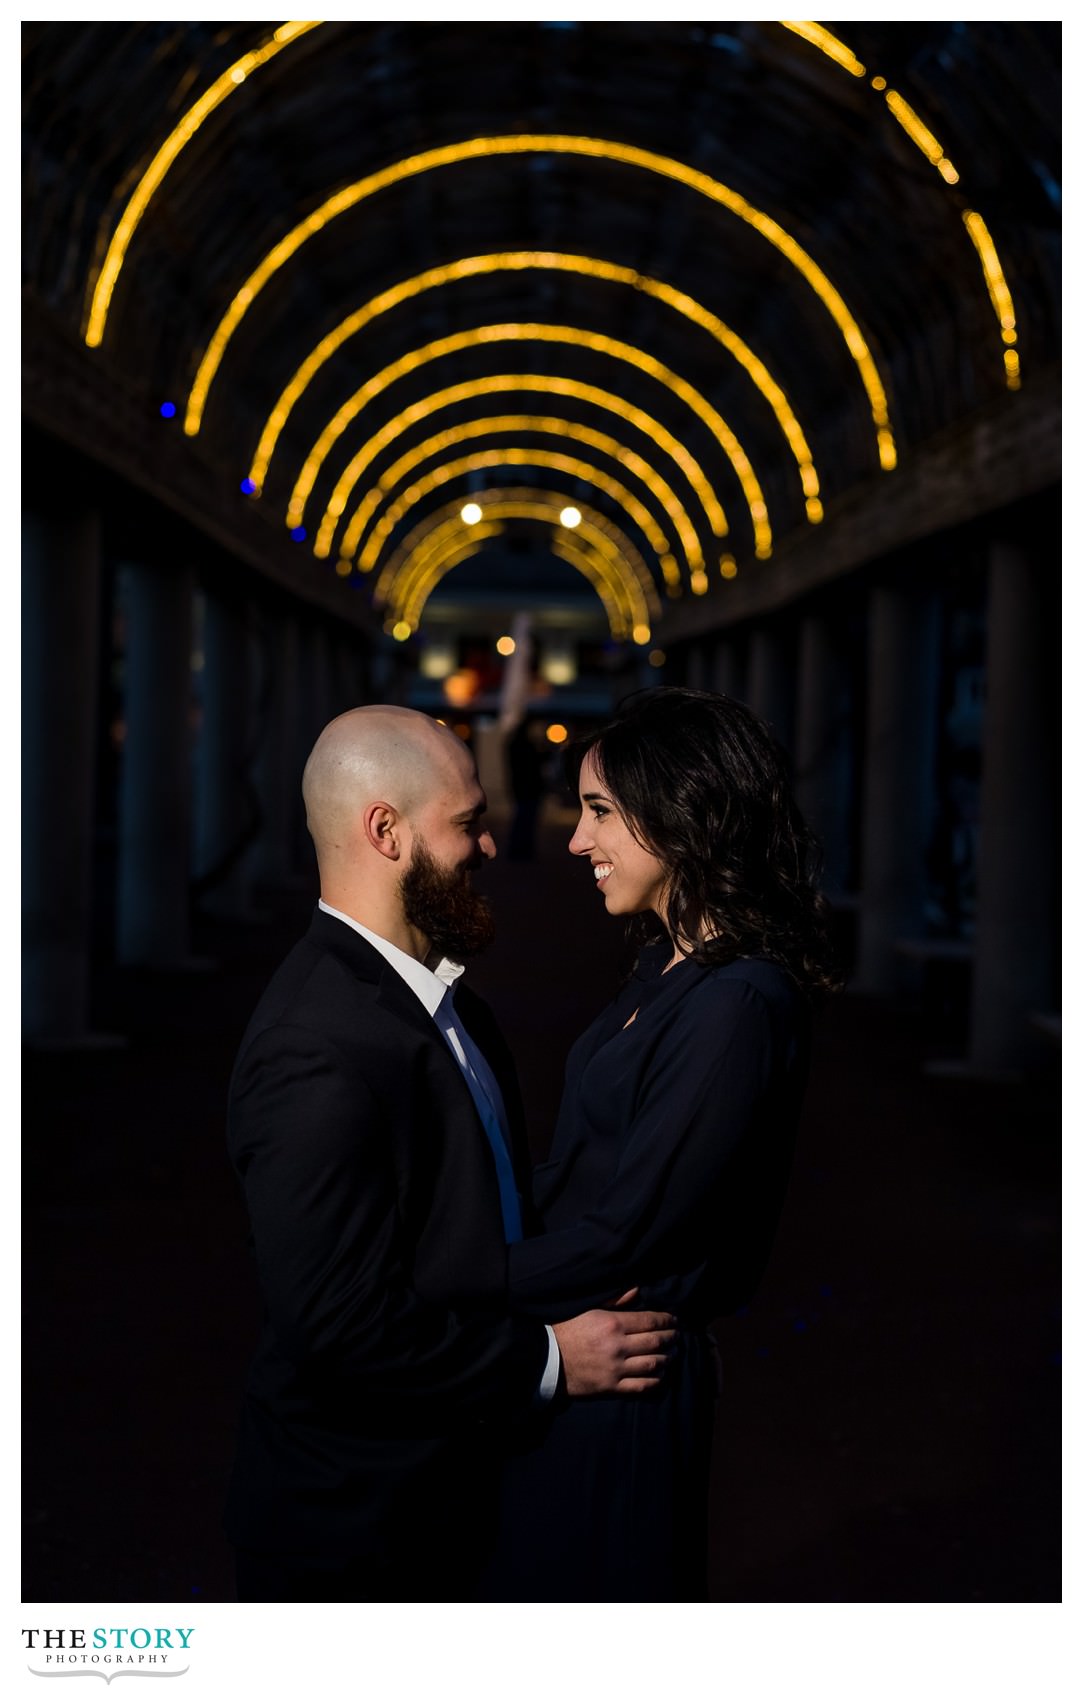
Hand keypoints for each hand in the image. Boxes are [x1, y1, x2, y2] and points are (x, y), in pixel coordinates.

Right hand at [551, 1304, 676, 1396]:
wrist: (547, 1360)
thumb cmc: (566, 1329)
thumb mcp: (587, 1308)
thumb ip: (614, 1300)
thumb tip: (637, 1290)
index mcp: (613, 1323)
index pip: (650, 1320)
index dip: (667, 1320)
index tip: (674, 1320)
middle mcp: (618, 1346)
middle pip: (656, 1342)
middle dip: (671, 1338)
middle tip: (676, 1335)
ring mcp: (616, 1369)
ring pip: (653, 1364)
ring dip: (667, 1358)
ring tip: (671, 1354)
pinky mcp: (611, 1388)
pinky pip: (642, 1386)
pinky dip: (656, 1380)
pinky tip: (660, 1375)